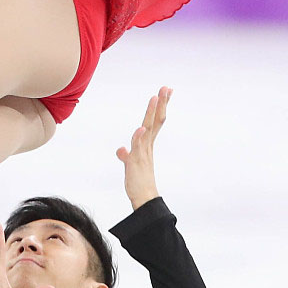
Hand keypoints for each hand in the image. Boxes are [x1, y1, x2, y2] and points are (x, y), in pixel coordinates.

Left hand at [116, 86, 171, 209]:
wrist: (144, 199)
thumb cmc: (138, 182)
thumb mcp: (130, 165)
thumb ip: (126, 155)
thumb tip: (121, 150)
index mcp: (147, 145)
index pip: (155, 122)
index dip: (160, 107)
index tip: (165, 92)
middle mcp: (147, 146)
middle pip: (155, 121)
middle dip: (161, 104)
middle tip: (166, 88)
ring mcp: (143, 153)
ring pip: (148, 129)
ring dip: (151, 113)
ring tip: (155, 98)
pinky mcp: (137, 162)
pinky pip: (138, 148)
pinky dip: (139, 137)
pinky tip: (141, 128)